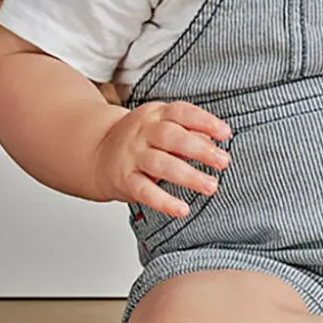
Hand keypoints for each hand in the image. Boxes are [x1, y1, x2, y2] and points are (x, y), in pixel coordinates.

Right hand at [93, 101, 231, 217]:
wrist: (97, 153)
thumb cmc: (143, 140)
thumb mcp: (164, 126)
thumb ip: (189, 132)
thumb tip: (214, 142)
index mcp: (156, 114)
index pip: (182, 113)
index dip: (206, 122)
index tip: (226, 134)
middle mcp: (143, 133)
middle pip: (173, 138)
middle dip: (201, 150)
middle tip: (223, 161)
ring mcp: (132, 156)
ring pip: (161, 164)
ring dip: (188, 176)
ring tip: (211, 186)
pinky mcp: (124, 180)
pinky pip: (145, 191)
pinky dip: (164, 202)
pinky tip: (182, 209)